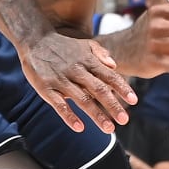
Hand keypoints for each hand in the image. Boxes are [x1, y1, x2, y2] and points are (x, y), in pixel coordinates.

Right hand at [19, 32, 134, 133]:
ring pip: (82, 99)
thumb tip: (115, 66)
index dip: (122, 88)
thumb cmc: (64, 45)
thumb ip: (101, 54)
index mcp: (88, 61)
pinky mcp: (46, 88)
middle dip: (113, 105)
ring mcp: (61, 80)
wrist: (34, 39)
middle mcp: (77, 71)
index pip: (109, 76)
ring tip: (109, 129)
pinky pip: (59, 104)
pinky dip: (69, 116)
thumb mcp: (85, 43)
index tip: (134, 100)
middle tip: (124, 120)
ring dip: (96, 115)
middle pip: (99, 89)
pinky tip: (80, 128)